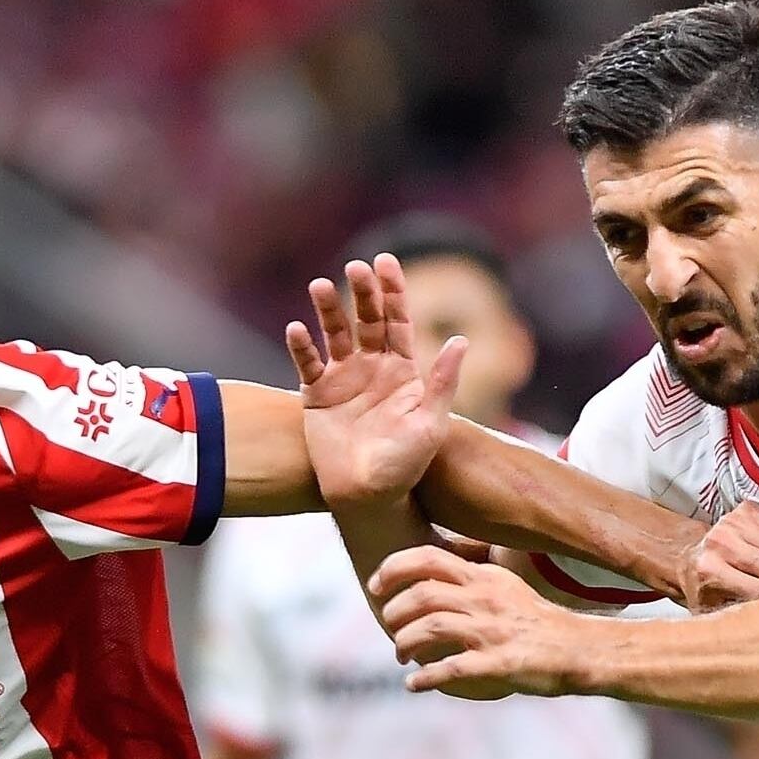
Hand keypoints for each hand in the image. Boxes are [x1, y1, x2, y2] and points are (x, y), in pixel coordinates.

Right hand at [288, 254, 465, 508]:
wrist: (368, 497)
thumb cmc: (405, 465)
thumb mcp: (430, 423)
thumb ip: (441, 382)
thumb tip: (462, 341)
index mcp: (403, 370)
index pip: (398, 320)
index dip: (393, 291)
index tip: (386, 262)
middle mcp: (372, 368)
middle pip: (367, 320)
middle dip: (362, 293)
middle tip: (356, 268)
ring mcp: (343, 379)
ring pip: (334, 335)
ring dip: (328, 310)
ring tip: (320, 286)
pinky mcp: (317, 396)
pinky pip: (307, 365)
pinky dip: (301, 347)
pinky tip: (297, 330)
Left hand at [368, 544, 583, 698]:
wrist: (577, 650)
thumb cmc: (536, 622)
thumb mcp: (504, 587)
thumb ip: (469, 581)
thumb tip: (427, 580)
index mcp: (483, 577)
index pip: (428, 557)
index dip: (393, 568)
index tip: (376, 585)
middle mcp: (485, 599)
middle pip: (421, 595)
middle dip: (394, 613)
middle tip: (391, 628)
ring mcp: (491, 632)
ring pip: (429, 629)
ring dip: (404, 644)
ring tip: (401, 655)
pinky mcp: (497, 664)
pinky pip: (449, 669)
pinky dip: (424, 678)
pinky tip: (414, 684)